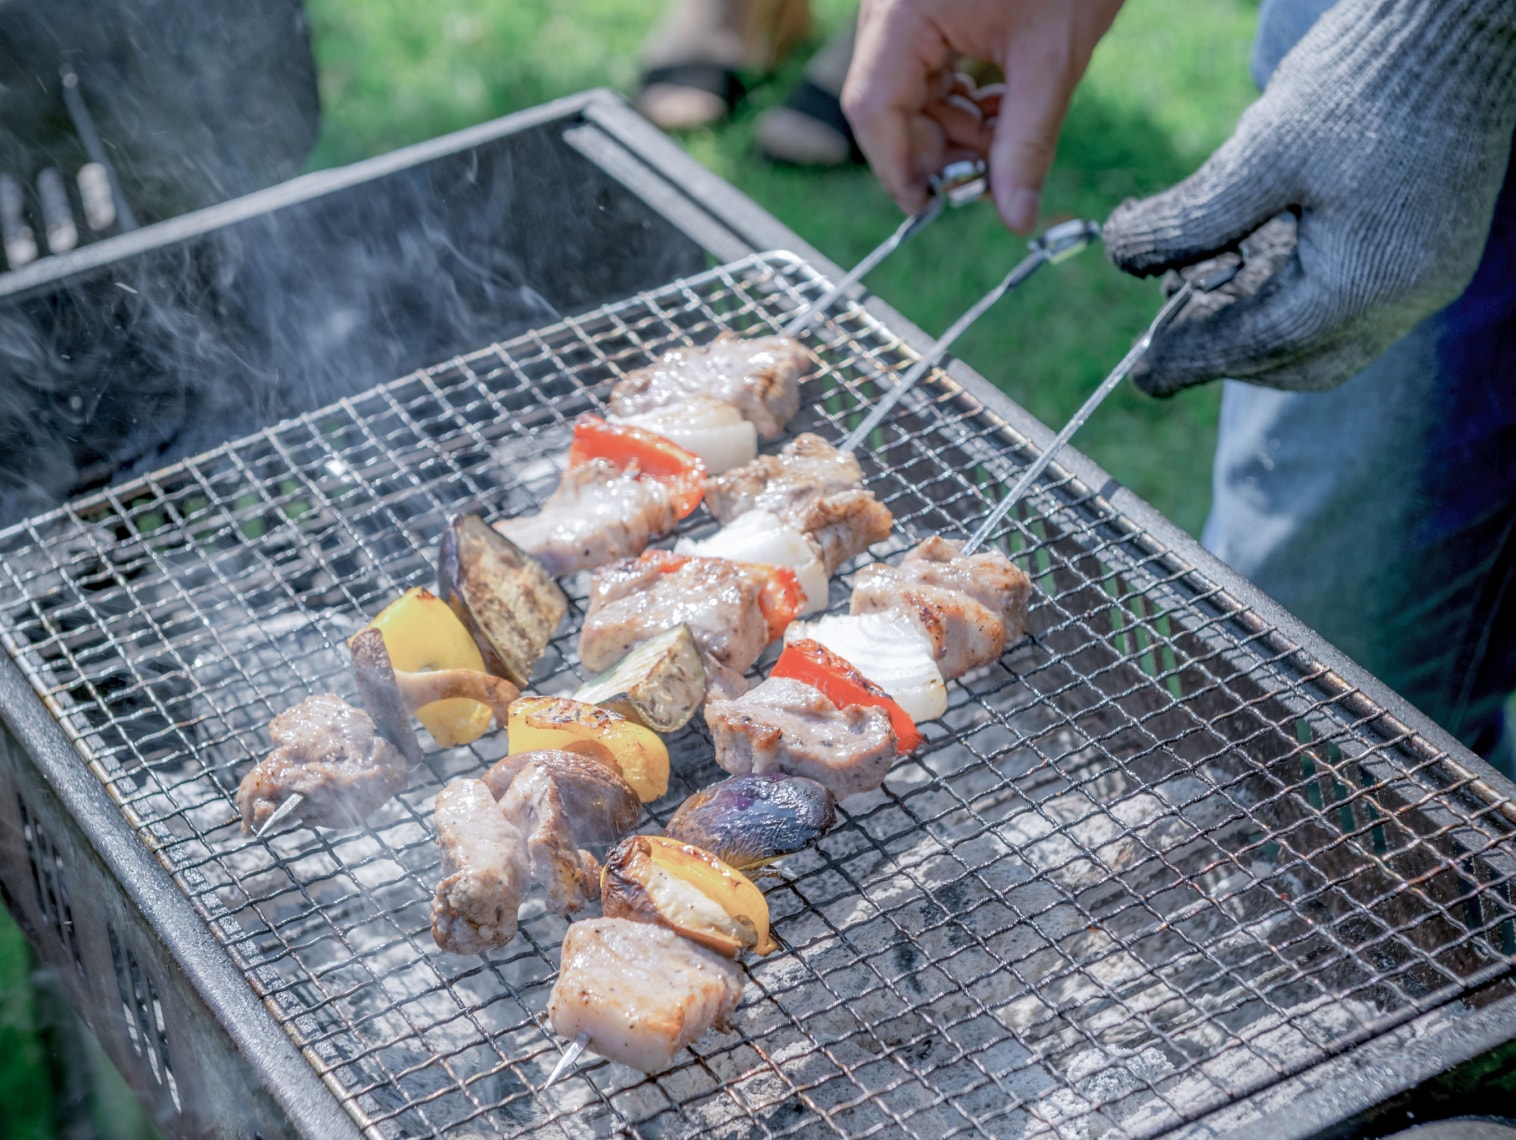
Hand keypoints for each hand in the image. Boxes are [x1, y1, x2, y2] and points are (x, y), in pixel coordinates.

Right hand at [841, 0, 1122, 232]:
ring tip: (1007, 134)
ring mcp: (902, 8)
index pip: (873, 110)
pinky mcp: (924, 8)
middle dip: (934, 150)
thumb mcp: (1052, 59)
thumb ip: (1028, 143)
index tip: (934, 207)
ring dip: (952, 129)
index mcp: (903, 13)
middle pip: (884, 106)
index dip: (899, 169)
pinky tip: (1000, 106)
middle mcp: (888, 10)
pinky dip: (958, 100)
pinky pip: (924, 70)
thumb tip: (1015, 218)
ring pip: (905, 94)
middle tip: (987, 176)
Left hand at [1102, 0, 1515, 395]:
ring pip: (1326, 338)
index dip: (1193, 358)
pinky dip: (1293, 292)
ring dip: (1257, 321)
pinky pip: (1352, 301)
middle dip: (1228, 352)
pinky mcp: (1429, 248)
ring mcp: (1426, 274)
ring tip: (1196, 277)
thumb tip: (1122, 254)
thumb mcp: (1263, 152)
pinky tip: (1248, 252)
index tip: (1140, 375)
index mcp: (1369, 280)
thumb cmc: (1366, 81)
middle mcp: (1408, 294)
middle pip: (1299, 362)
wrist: (1460, 25)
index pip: (1262, 343)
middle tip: (1165, 327)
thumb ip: (1192, 217)